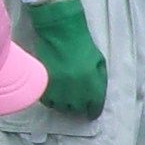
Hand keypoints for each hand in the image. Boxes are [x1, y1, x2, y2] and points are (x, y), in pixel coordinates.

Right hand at [17, 0, 107, 119]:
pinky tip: (54, 91)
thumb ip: (99, 81)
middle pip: (77, 110)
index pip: (94, 109)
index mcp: (92, 86)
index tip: (91, 110)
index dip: (93, 110)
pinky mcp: (45, 86)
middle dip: (79, 106)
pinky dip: (51, 99)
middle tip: (77, 99)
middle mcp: (76, 92)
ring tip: (65, 95)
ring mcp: (59, 90)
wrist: (60, 33)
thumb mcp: (99, 63)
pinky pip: (48, 101)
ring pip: (62, 107)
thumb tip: (97, 96)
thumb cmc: (82, 46)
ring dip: (64, 103)